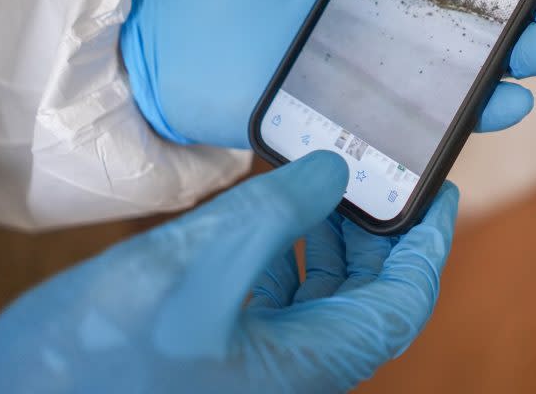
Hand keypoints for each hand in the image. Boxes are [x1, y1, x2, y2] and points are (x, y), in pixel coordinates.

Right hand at [0, 151, 458, 392]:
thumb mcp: (194, 270)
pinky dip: (283, 247)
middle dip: (378, 229)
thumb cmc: (98, 361)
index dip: (428, 246)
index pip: (402, 303)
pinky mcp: (221, 346)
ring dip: (330, 233)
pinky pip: (277, 293)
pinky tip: (266, 208)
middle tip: (372, 170)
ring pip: (324, 291)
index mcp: (306, 362)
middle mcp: (293, 366)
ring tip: (320, 176)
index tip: (437, 191)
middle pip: (368, 294)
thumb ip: (274, 214)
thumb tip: (337, 172)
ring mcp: (257, 359)